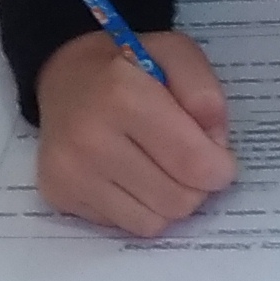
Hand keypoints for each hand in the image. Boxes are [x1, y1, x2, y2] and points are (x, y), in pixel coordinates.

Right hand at [32, 29, 233, 237]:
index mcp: (123, 96)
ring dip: (166, 201)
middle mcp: (90, 139)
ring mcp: (70, 172)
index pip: (193, 163)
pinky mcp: (59, 194)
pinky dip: (138, 207)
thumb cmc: (127, 67)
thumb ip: (205, 93)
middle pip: (178, 200)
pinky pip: (125, 225)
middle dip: (194, 186)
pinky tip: (129, 177)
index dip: (220, 168)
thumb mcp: (175, 54)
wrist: (64, 78)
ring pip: (154, 222)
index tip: (218, 159)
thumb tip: (215, 146)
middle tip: (186, 161)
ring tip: (157, 168)